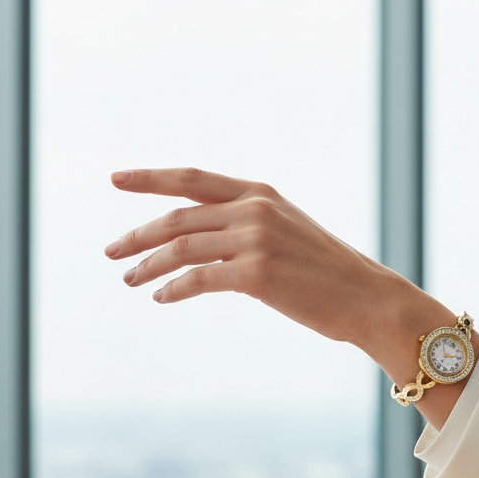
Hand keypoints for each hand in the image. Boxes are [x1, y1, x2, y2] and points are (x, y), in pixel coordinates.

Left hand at [104, 167, 478, 428]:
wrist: (367, 298)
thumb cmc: (326, 272)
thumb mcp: (286, 232)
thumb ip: (244, 226)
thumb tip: (199, 241)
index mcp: (260, 193)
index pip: (191, 179)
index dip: (149, 178)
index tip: (115, 179)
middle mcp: (254, 210)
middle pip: (176, 217)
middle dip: (137, 234)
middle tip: (111, 252)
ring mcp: (255, 240)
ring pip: (181, 248)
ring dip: (148, 265)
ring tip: (129, 280)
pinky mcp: (257, 275)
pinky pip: (198, 280)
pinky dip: (173, 289)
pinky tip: (161, 298)